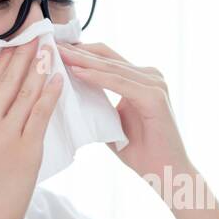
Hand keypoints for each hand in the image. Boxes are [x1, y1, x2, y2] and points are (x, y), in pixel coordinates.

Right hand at [0, 42, 62, 218]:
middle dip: (23, 52)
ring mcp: (2, 137)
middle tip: (37, 30)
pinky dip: (49, 94)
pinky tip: (59, 78)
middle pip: (5, 80)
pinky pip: (39, 115)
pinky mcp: (23, 153)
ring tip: (51, 46)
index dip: (3, 58)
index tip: (15, 40)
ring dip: (39, 66)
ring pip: (24, 92)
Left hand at [56, 41, 190, 180]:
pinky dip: (97, 78)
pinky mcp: (154, 96)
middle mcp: (150, 76)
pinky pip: (119, 83)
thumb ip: (98, 105)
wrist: (166, 173)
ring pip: (111, 67)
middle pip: (107, 57)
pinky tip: (78, 73)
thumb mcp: (113, 123)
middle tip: (52, 45)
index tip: (55, 50)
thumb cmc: (142, 152)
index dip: (81, 53)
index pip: (106, 59)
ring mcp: (155, 84)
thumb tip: (69, 96)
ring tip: (60, 55)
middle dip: (78, 52)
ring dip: (83, 61)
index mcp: (141, 80)